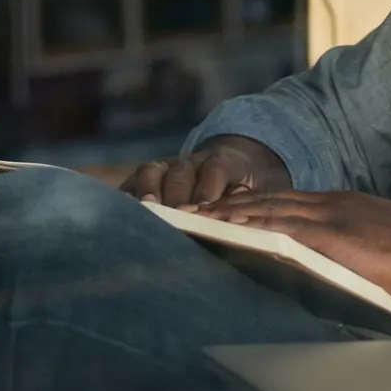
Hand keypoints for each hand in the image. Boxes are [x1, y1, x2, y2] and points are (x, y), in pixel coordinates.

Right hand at [120, 134, 290, 208]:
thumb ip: (257, 207)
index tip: (202, 212)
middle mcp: (193, 161)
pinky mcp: (150, 178)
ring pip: (153, 170)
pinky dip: (128, 197)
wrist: (237, 165)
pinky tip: (124, 217)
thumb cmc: (254, 189)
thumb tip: (255, 230)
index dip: (207, 190)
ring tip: (146, 213)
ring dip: (148, 190)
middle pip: (181, 172)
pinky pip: (133, 181)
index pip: (216, 169)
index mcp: (226, 161)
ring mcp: (169, 167)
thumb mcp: (265, 193)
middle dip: (176, 196)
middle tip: (175, 220)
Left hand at [195, 189, 390, 308]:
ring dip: (225, 215)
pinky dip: (248, 228)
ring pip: (266, 210)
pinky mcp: (335, 236)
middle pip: (267, 201)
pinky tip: (225, 233)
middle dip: (225, 206)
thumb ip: (351, 249)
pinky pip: (281, 229)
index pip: (285, 202)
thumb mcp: (381, 247)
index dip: (248, 206)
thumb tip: (329, 266)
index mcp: (344, 206)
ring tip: (192, 220)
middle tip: (189, 211)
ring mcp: (333, 218)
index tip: (220, 210)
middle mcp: (334, 204)